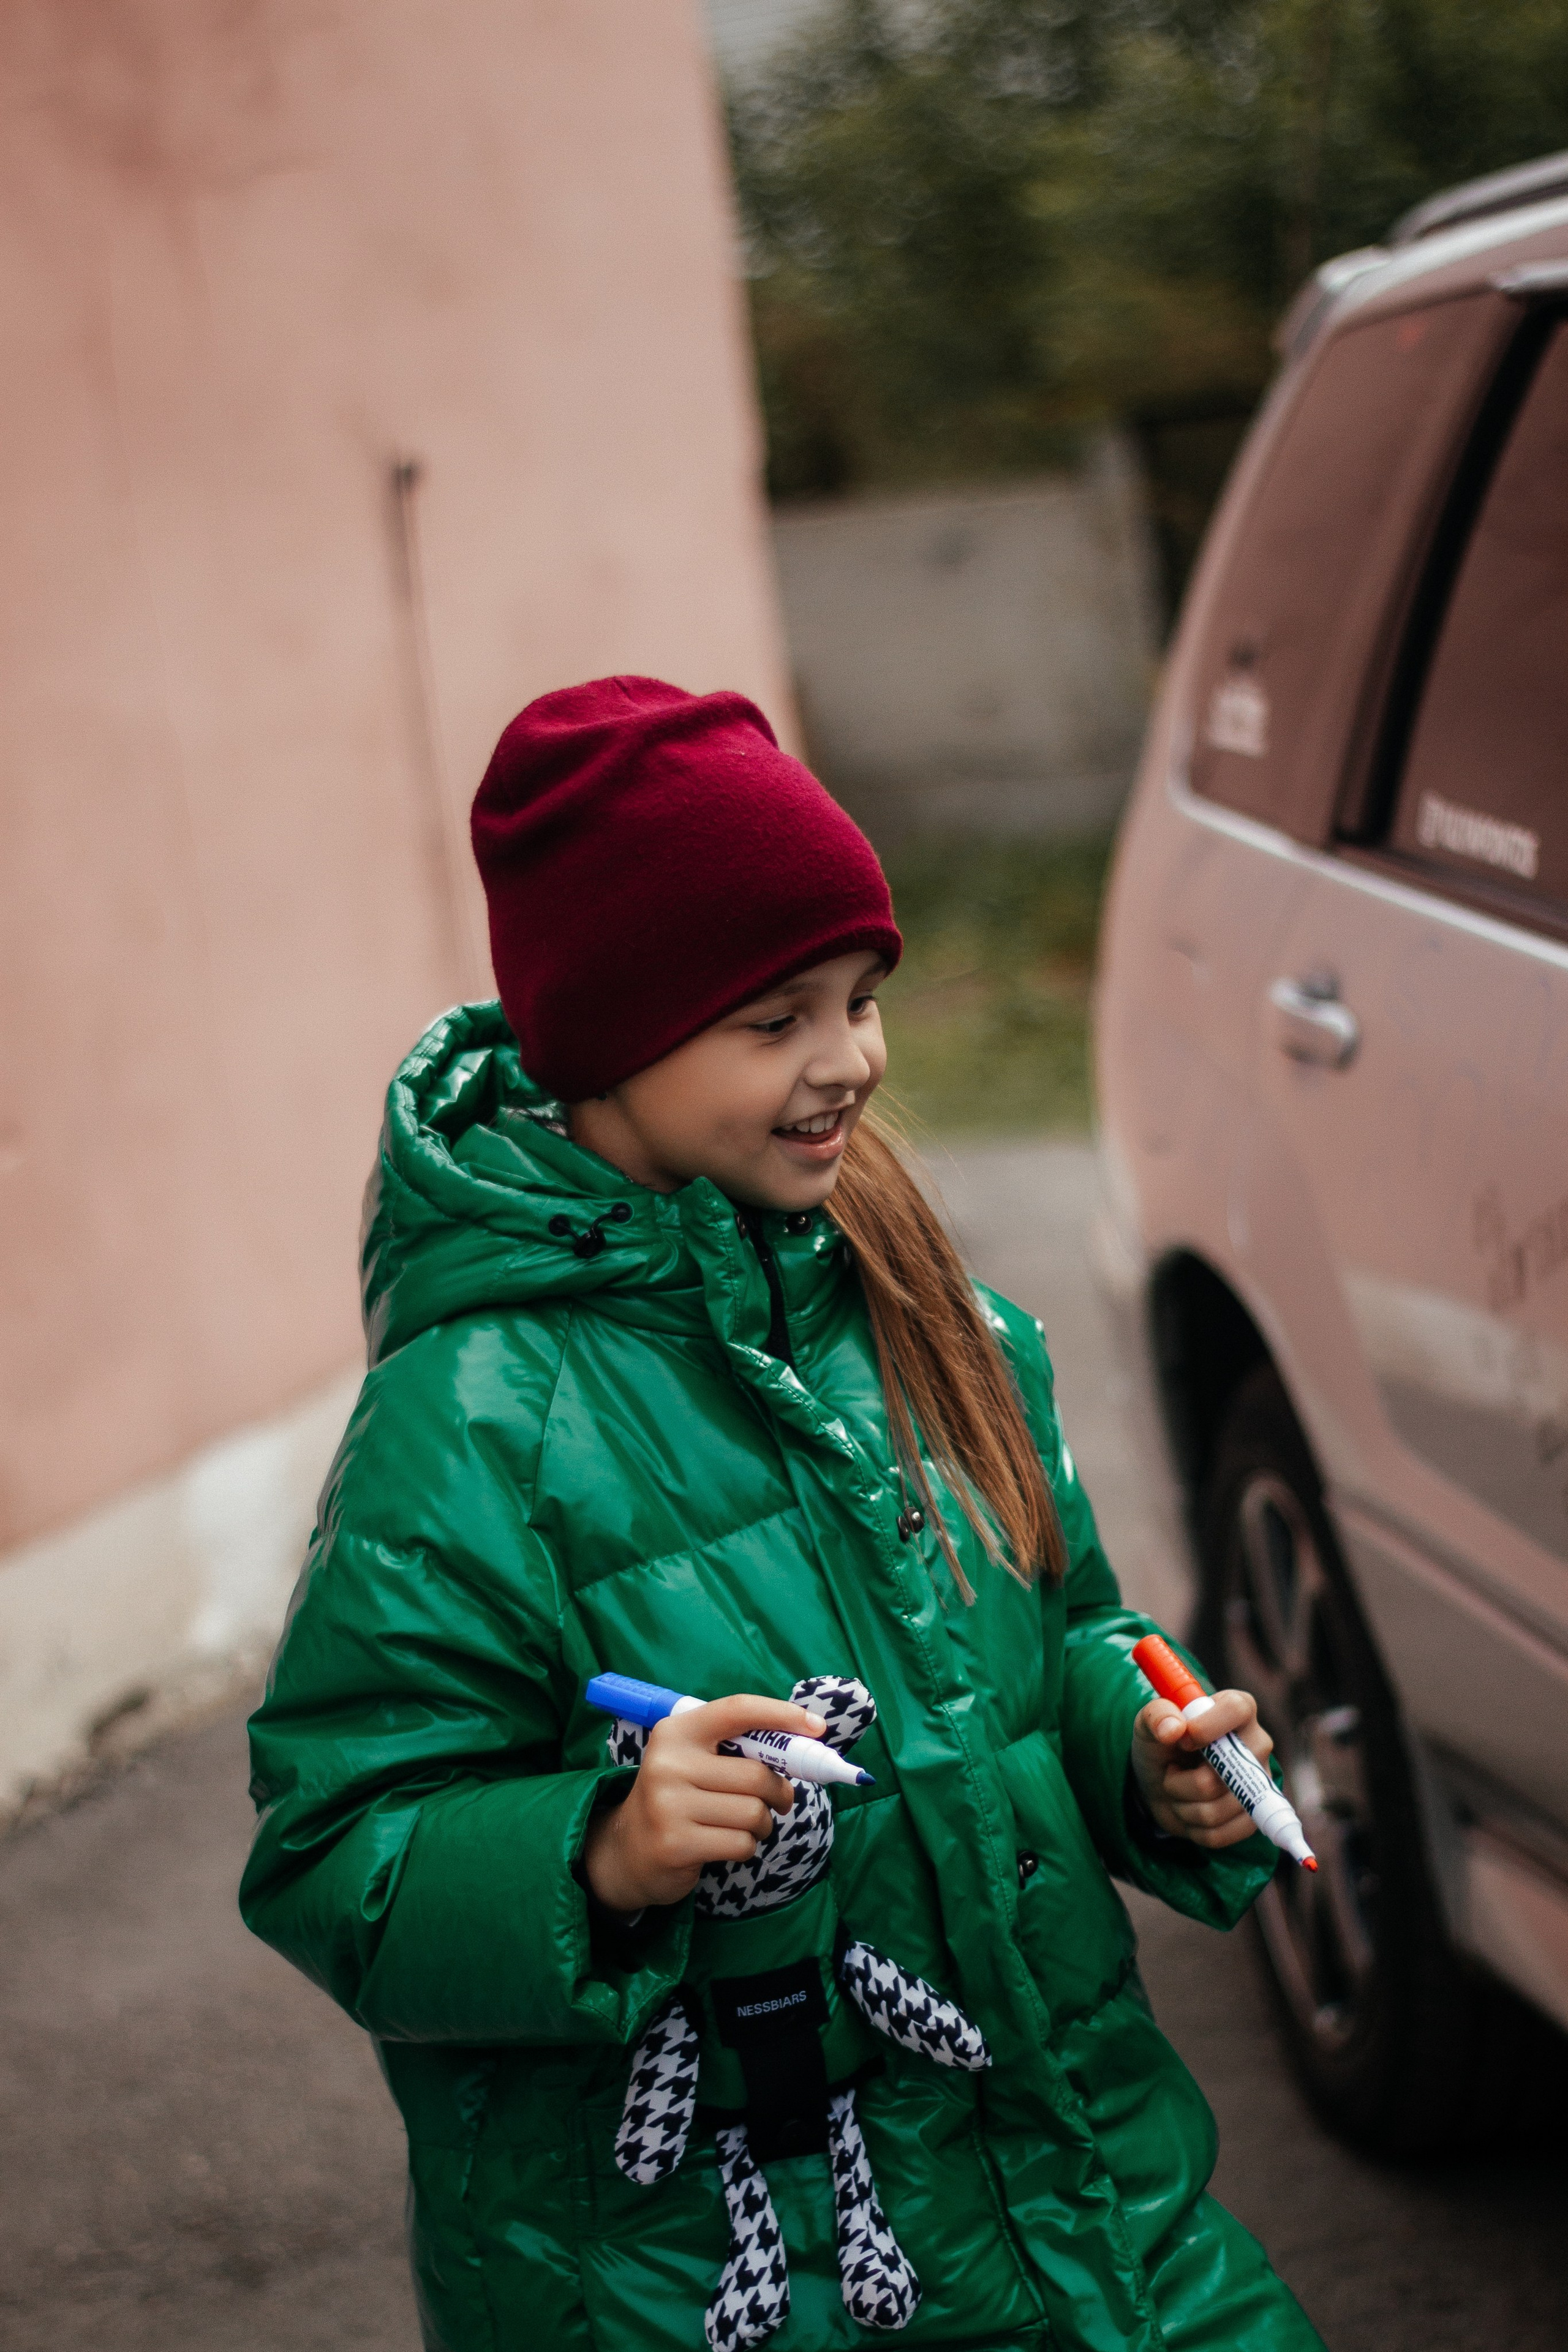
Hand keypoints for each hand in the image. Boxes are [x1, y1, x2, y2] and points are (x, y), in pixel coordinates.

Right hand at [582, 1693, 826, 1912]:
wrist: (628, 1849)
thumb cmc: (680, 1797)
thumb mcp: (695, 1760)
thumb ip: (738, 1748)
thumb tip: (804, 1741)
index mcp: (677, 1731)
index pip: (737, 1710)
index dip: (781, 1714)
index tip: (817, 1726)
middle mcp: (669, 1763)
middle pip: (757, 1775)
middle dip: (779, 1793)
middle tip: (778, 1802)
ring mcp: (669, 1805)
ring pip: (754, 1813)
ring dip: (762, 1824)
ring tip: (743, 1826)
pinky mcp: (676, 1844)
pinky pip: (742, 1844)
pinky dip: (747, 1847)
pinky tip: (726, 1844)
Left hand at [1130, 1687, 1273, 1848]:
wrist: (1161, 1783)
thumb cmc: (1160, 1745)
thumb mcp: (1148, 1724)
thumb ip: (1156, 1716)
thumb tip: (1173, 1728)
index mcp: (1236, 1709)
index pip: (1237, 1709)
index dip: (1207, 1727)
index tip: (1182, 1741)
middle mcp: (1257, 1744)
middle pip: (1226, 1772)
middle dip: (1182, 1781)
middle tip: (1172, 1771)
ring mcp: (1260, 1784)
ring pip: (1216, 1808)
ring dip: (1182, 1805)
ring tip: (1178, 1790)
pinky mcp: (1253, 1819)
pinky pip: (1220, 1834)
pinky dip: (1192, 1828)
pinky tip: (1189, 1811)